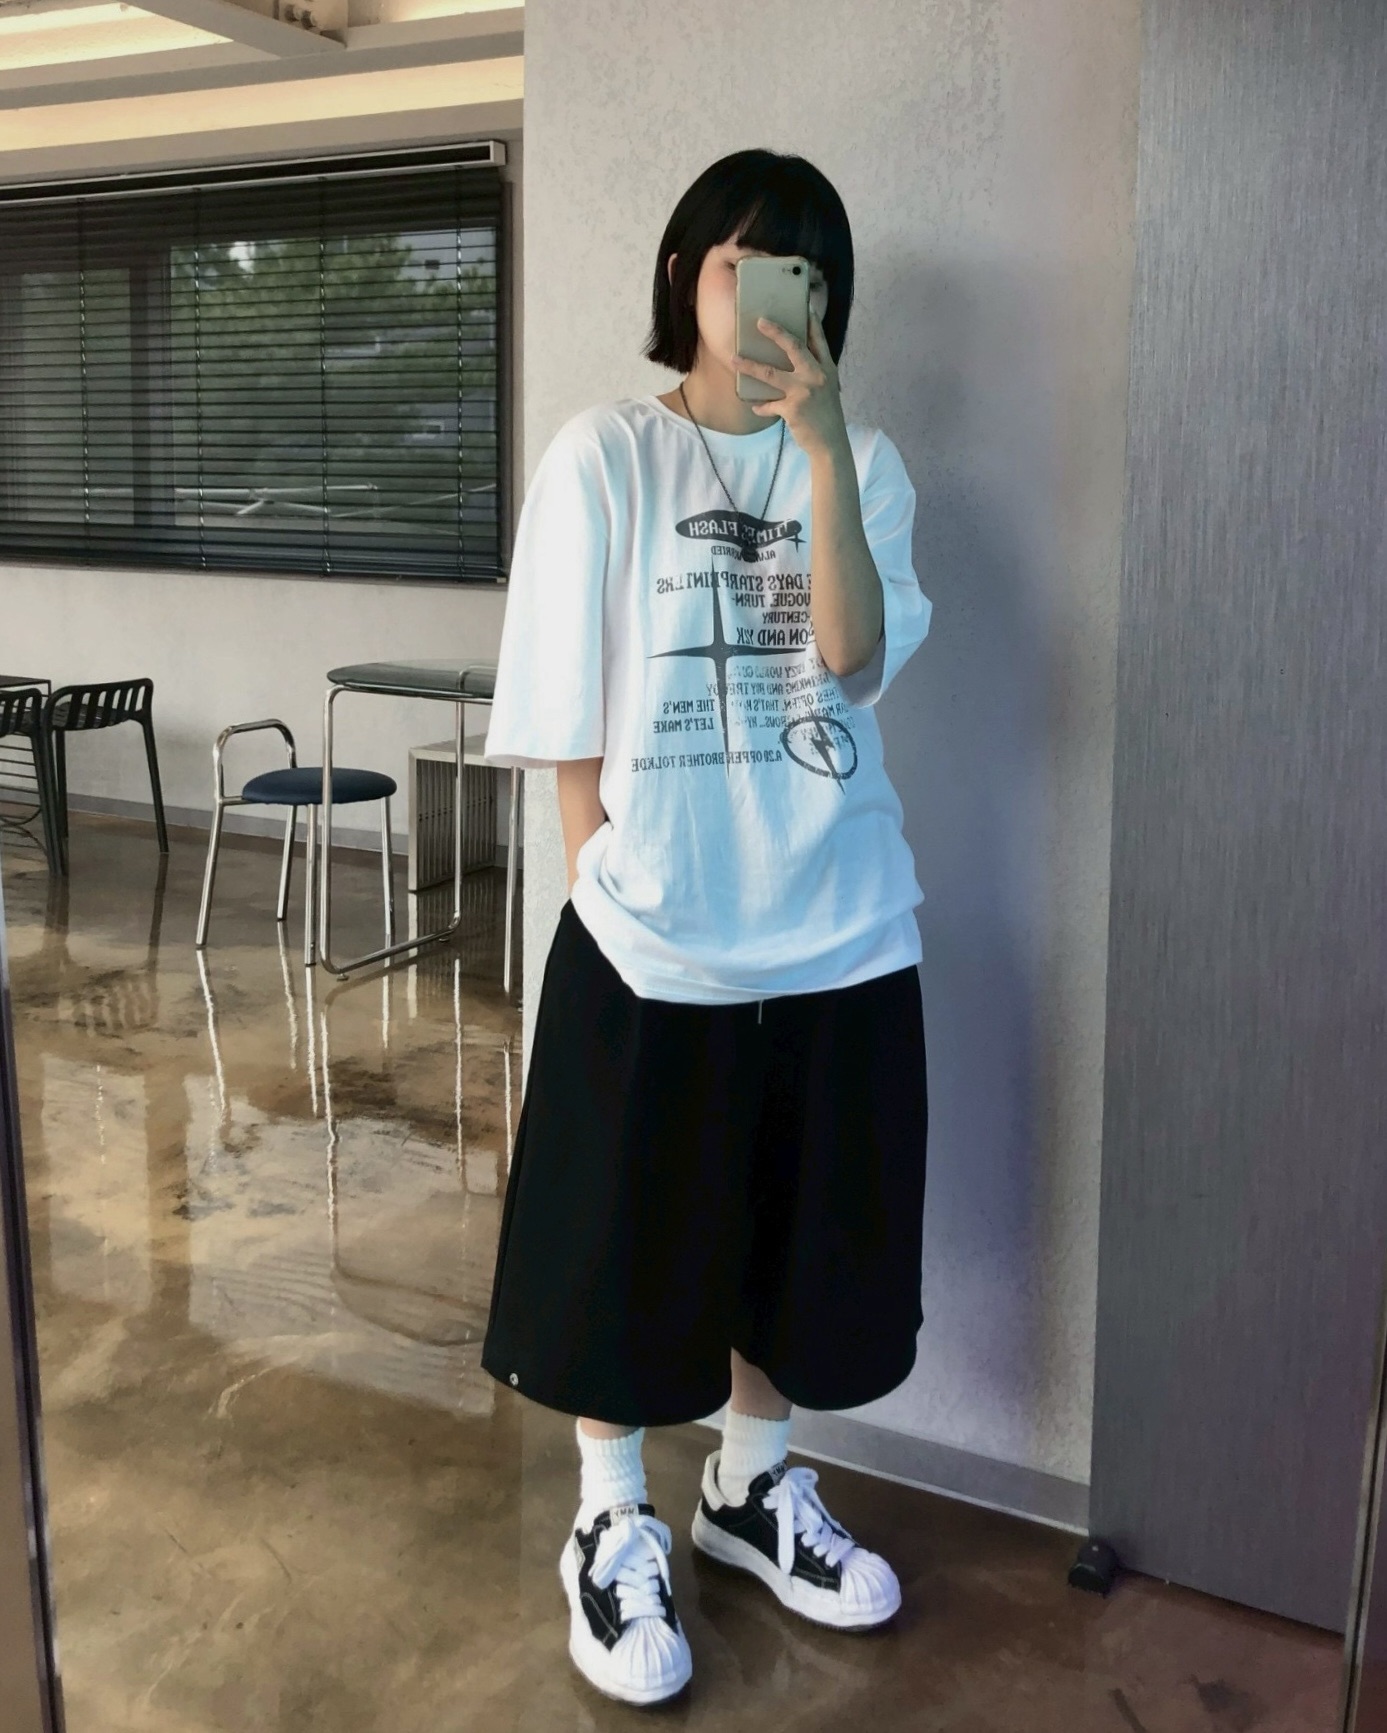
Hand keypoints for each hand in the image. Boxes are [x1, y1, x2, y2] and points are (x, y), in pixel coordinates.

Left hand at [730, 303, 848, 460]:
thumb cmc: (826, 414)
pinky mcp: (792, 409)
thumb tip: (793, 361)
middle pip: (794, 347)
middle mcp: (817, 376)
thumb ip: (812, 372)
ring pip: (771, 374)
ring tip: (734, 359)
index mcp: (827, 369)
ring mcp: (804, 392)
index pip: (818, 339)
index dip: (812, 321)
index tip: (805, 304)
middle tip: (760, 321)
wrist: (830, 443)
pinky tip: (754, 406)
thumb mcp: (826, 388)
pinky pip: (769, 404)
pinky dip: (761, 406)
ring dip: (750, 366)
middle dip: (776, 332)